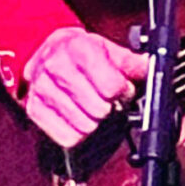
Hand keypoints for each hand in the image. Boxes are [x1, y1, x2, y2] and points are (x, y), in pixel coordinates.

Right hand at [23, 26, 148, 148]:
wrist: (46, 51)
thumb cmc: (78, 52)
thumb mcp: (107, 48)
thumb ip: (130, 61)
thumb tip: (149, 68)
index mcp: (77, 48)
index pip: (111, 85)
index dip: (123, 91)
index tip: (123, 90)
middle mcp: (56, 68)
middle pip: (98, 108)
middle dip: (110, 107)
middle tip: (108, 101)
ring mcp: (42, 90)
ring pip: (84, 125)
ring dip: (95, 121)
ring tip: (93, 109)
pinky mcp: (34, 110)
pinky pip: (66, 137)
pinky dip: (78, 133)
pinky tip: (80, 119)